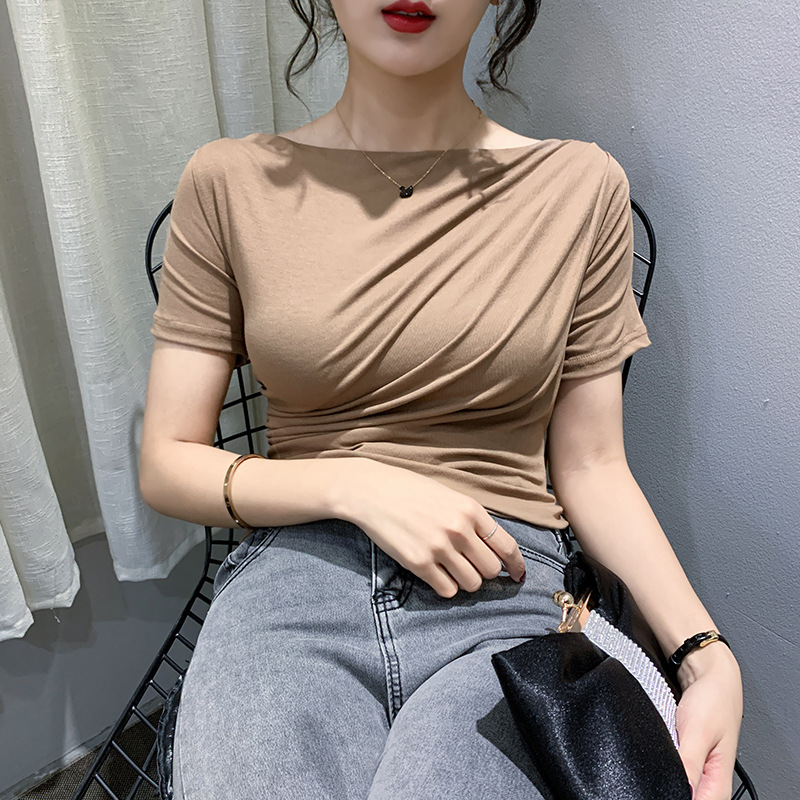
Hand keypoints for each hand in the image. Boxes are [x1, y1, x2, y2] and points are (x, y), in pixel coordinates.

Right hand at [332, 457, 527, 595]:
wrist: (370, 491)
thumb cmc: (409, 491)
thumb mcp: (449, 495)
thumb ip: (472, 519)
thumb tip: (494, 547)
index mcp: (470, 509)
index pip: (506, 546)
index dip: (517, 565)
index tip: (518, 574)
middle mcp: (458, 529)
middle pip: (491, 569)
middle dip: (485, 572)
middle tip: (471, 566)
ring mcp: (439, 547)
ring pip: (472, 583)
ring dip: (465, 581)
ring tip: (451, 569)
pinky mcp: (418, 563)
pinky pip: (447, 590)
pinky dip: (445, 587)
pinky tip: (436, 573)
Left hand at [675, 643, 742, 799]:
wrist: (709, 674)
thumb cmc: (712, 700)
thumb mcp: (697, 732)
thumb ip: (688, 764)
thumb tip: (682, 790)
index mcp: (719, 783)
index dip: (676, 795)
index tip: (662, 782)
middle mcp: (710, 780)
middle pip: (685, 795)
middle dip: (668, 782)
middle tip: (661, 758)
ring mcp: (698, 768)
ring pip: (677, 782)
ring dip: (665, 770)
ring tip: (663, 748)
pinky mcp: (688, 756)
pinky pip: (674, 767)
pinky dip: (664, 759)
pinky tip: (659, 749)